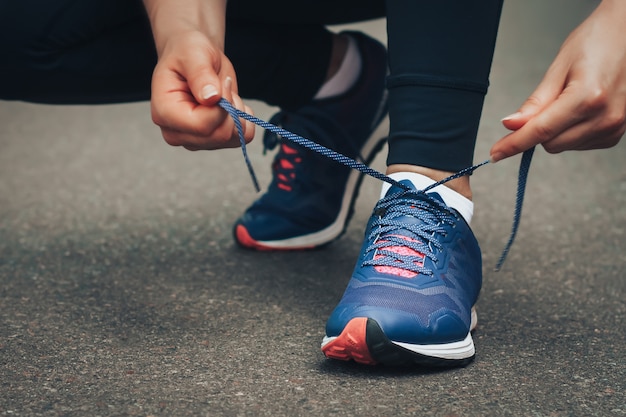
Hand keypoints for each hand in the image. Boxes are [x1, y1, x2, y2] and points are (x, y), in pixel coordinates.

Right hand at [150, 30, 254, 150]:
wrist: (194, 59)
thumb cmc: (188, 52)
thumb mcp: (193, 54)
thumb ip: (201, 74)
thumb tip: (212, 98)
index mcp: (164, 112)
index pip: (202, 125)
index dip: (223, 105)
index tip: (224, 82)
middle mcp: (176, 132)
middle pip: (219, 136)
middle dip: (231, 109)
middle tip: (224, 86)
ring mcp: (194, 140)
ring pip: (231, 139)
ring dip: (237, 113)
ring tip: (225, 94)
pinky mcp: (211, 141)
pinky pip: (240, 139)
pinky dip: (244, 121)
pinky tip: (233, 105)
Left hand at [490, 0, 625, 161]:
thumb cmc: (596, 42)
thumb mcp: (559, 68)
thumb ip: (535, 103)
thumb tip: (511, 126)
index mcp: (588, 97)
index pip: (540, 131)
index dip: (514, 145)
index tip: (495, 154)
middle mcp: (605, 117)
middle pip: (550, 144)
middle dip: (538, 130)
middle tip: (547, 102)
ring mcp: (615, 127)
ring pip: (563, 146)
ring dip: (556, 131)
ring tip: (571, 99)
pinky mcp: (617, 133)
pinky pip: (579, 144)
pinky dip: (570, 132)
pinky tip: (580, 110)